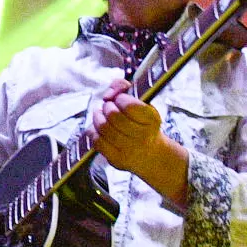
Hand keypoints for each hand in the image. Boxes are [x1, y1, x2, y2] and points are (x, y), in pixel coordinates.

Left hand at [94, 79, 190, 205]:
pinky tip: (98, 127)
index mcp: (152, 119)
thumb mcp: (141, 102)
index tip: (120, 98)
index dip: (120, 98)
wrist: (150, 154)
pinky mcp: (116, 159)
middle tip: (109, 106)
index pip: (129, 105)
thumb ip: (123, 87)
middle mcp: (143, 137)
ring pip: (103, 128)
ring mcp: (129, 150)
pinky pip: (97, 141)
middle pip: (114, 115)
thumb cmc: (143, 123)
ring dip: (98, 116)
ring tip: (101, 113)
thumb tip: (108, 93)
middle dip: (107, 106)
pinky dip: (94, 130)